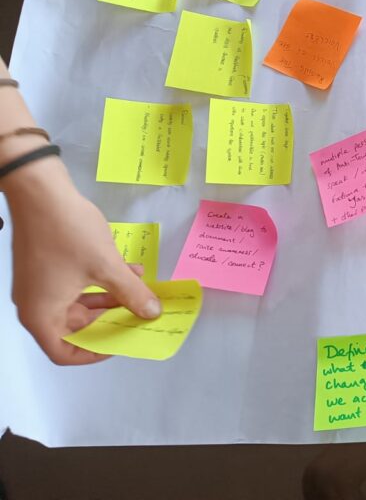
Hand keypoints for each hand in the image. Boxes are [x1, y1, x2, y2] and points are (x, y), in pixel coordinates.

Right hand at [6, 159, 160, 364]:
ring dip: (111, 298)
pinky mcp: (46, 267)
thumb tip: (151, 313)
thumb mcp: (106, 266)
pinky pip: (75, 285)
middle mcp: (36, 305)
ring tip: (142, 288)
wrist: (40, 191)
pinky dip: (100, 281)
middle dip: (111, 321)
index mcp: (41, 315)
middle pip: (74, 328)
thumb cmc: (69, 233)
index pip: (64, 352)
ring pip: (79, 304)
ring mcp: (39, 285)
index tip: (123, 340)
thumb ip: (131, 293)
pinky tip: (129, 269)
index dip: (95, 352)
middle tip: (141, 315)